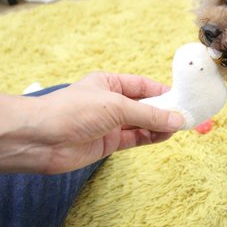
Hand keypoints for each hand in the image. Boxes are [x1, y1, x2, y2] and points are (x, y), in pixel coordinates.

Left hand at [31, 72, 184, 173]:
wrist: (40, 139)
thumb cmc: (72, 110)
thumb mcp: (115, 106)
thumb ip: (148, 115)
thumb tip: (176, 119)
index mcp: (110, 83)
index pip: (143, 85)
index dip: (162, 92)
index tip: (182, 98)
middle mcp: (111, 102)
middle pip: (144, 105)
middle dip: (164, 110)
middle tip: (185, 115)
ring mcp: (111, 123)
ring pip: (142, 123)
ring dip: (160, 125)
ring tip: (179, 127)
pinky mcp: (109, 142)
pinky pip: (136, 138)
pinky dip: (151, 137)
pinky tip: (165, 135)